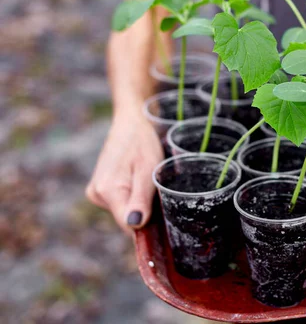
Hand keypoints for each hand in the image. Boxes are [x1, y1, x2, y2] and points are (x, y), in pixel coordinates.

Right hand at [86, 111, 163, 232]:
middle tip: (157, 191)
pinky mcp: (98, 189)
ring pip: (124, 211)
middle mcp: (96, 194)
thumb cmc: (142, 143)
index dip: (148, 227)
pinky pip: (120, 202)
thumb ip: (140, 199)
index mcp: (107, 191)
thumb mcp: (148, 170)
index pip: (128, 225)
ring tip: (146, 181)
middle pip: (126, 219)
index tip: (163, 217)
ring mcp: (95, 192)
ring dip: (139, 203)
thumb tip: (134, 225)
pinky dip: (132, 197)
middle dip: (145, 212)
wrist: (130, 123)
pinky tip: (137, 181)